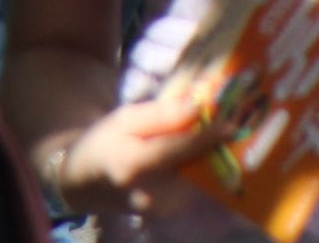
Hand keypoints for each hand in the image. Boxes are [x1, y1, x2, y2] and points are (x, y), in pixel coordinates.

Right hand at [41, 97, 221, 204]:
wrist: (82, 183)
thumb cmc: (102, 144)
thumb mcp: (124, 118)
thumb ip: (161, 114)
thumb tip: (196, 107)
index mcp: (132, 166)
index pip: (176, 149)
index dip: (206, 136)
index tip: (231, 123)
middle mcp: (148, 193)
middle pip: (193, 164)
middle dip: (215, 144)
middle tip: (236, 119)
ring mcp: (158, 208)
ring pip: (197, 175)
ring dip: (212, 154)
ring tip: (223, 130)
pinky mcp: (166, 211)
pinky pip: (192, 183)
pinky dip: (203, 165)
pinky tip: (207, 148)